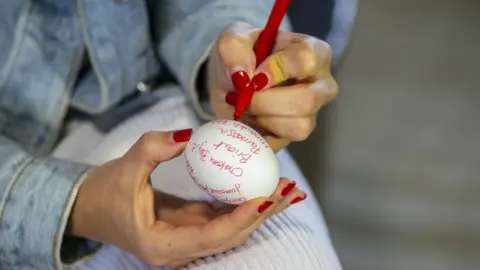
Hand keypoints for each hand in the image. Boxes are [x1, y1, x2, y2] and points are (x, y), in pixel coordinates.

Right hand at [66, 130, 305, 267]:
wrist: (88, 206)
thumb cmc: (104, 191)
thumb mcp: (125, 166)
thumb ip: (155, 148)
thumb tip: (192, 133)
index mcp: (162, 244)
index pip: (211, 237)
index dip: (241, 218)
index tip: (265, 196)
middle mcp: (180, 249)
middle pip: (231, 236)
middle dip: (261, 213)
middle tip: (288, 188)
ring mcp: (187, 240)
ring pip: (231, 229)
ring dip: (259, 209)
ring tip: (286, 189)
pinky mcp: (190, 226)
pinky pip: (223, 218)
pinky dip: (244, 204)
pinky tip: (262, 188)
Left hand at [207, 22, 337, 151]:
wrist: (229, 85)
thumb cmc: (240, 57)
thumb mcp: (231, 40)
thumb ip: (233, 48)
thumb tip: (241, 75)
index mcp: (313, 51)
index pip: (306, 60)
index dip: (276, 69)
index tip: (252, 76)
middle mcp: (321, 84)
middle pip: (307, 99)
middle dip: (266, 101)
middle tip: (242, 96)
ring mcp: (312, 112)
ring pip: (298, 126)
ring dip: (262, 118)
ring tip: (247, 106)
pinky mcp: (297, 134)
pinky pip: (283, 142)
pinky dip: (260, 134)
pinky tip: (251, 120)